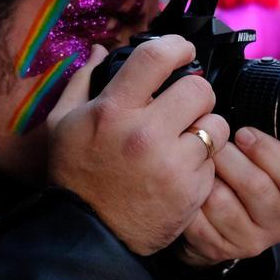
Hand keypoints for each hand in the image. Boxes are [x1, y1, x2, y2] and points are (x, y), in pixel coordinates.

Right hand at [46, 36, 226, 255]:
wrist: (90, 233)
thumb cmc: (75, 174)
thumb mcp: (63, 123)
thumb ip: (82, 81)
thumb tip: (101, 50)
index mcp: (113, 110)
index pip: (156, 58)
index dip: (176, 47)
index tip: (183, 52)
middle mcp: (145, 134)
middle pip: (199, 89)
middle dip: (196, 92)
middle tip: (184, 104)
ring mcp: (172, 164)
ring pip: (216, 125)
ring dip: (206, 128)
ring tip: (185, 139)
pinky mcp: (191, 190)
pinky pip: (214, 161)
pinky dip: (203, 163)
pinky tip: (181, 169)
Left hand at [175, 127, 279, 266]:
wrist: (218, 226)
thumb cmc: (239, 181)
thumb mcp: (262, 163)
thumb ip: (261, 145)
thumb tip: (240, 118)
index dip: (268, 151)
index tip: (242, 132)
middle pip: (256, 185)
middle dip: (227, 156)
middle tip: (209, 140)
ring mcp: (250, 240)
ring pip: (221, 201)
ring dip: (203, 175)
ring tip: (193, 160)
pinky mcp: (218, 249)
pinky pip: (197, 218)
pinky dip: (185, 197)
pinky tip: (181, 185)